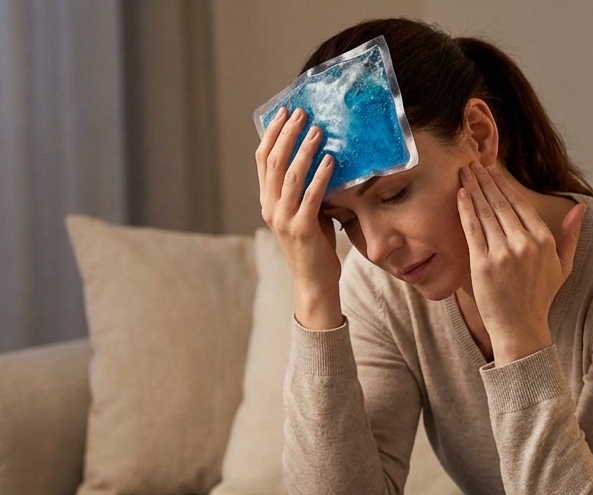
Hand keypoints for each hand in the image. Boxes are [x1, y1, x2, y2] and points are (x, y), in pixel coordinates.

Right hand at [256, 106, 342, 328]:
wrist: (314, 283)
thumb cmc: (314, 246)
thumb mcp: (306, 212)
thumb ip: (306, 189)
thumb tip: (323, 156)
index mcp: (267, 201)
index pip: (262, 160)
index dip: (272, 134)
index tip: (284, 112)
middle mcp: (270, 208)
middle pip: (273, 162)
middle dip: (287, 134)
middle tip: (301, 113)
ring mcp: (283, 219)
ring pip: (290, 175)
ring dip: (304, 149)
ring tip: (317, 130)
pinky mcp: (301, 230)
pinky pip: (310, 196)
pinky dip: (320, 176)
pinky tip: (330, 160)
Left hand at [457, 162, 584, 365]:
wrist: (520, 329)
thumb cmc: (540, 298)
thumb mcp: (563, 266)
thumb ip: (570, 235)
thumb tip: (581, 208)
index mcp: (543, 240)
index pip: (520, 204)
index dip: (504, 184)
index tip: (492, 170)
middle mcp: (524, 243)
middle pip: (500, 203)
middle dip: (485, 179)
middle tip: (471, 162)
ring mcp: (502, 252)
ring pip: (485, 212)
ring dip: (473, 188)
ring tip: (463, 172)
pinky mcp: (482, 263)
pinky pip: (472, 229)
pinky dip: (465, 209)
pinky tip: (460, 194)